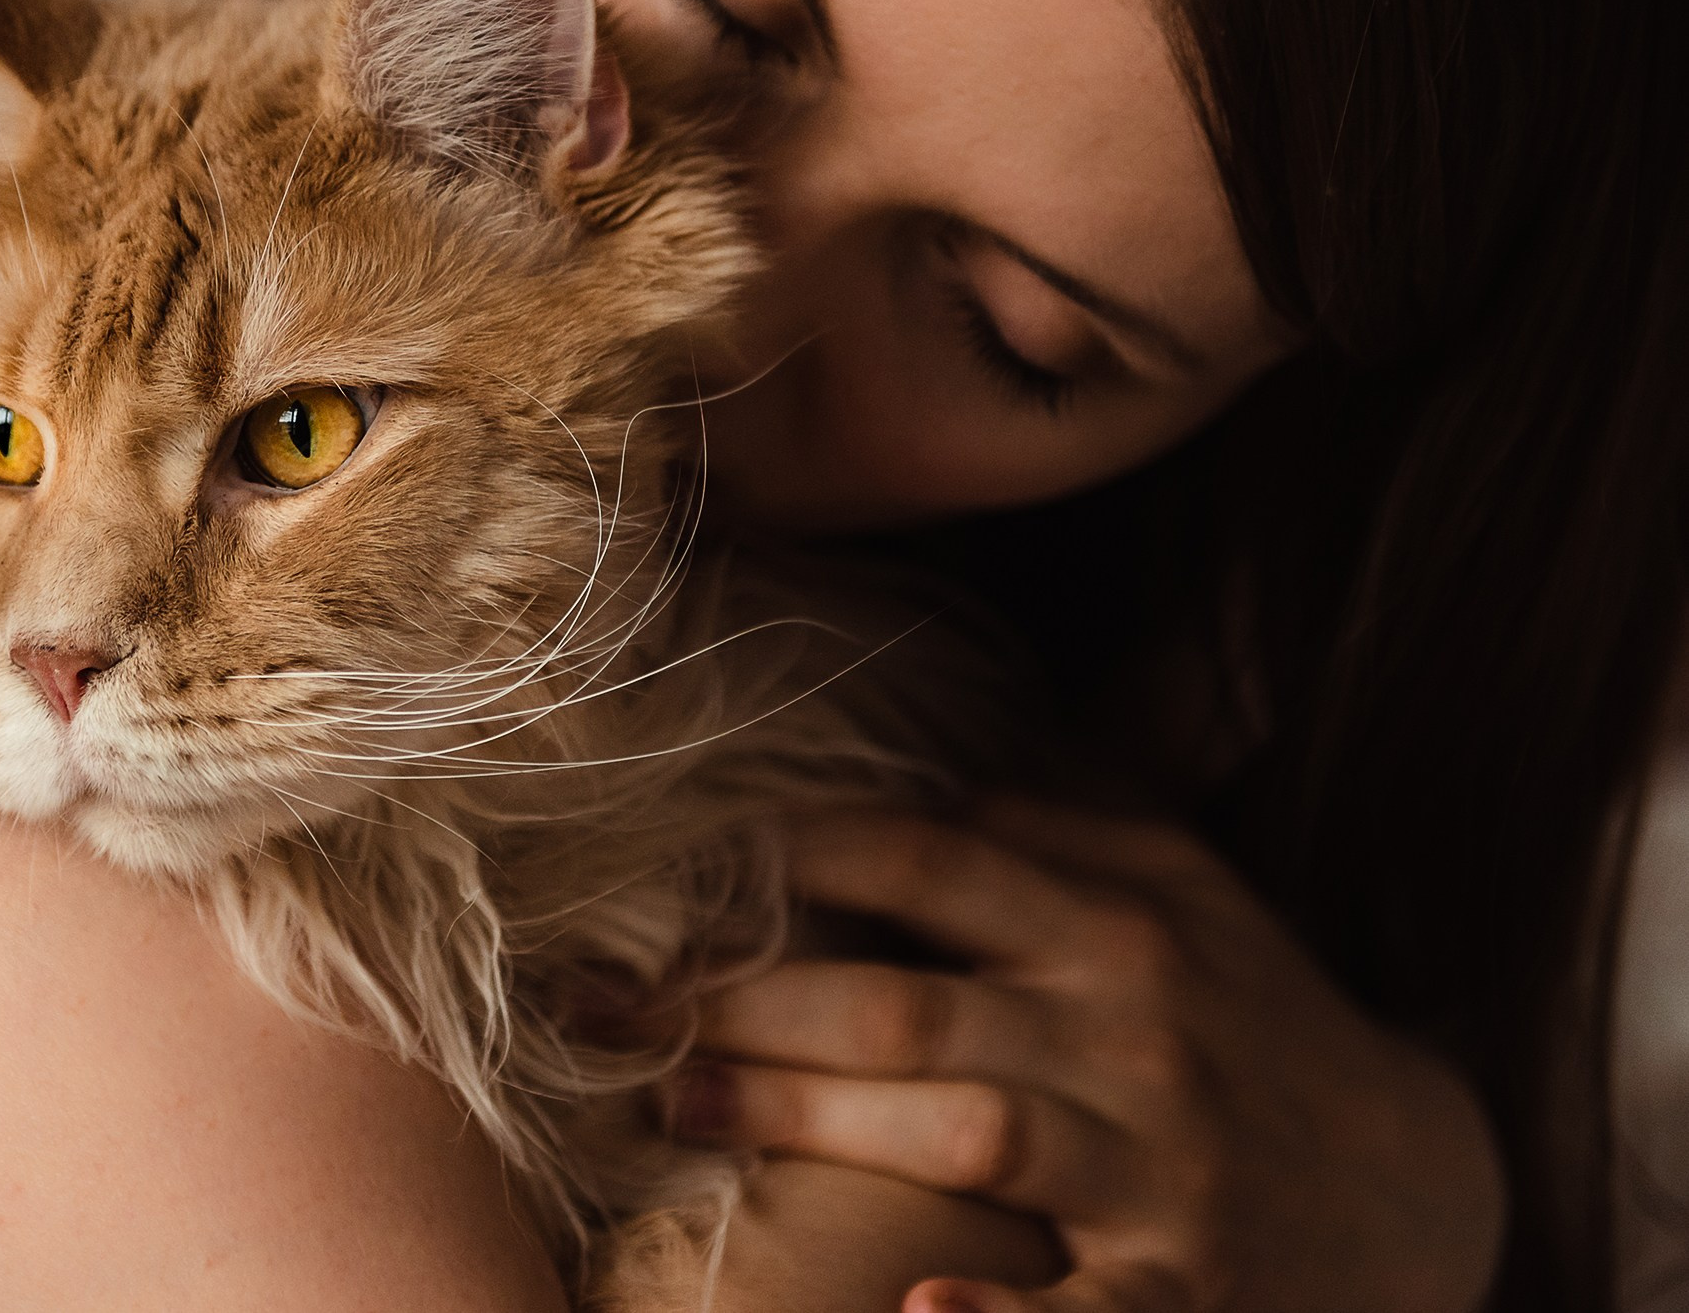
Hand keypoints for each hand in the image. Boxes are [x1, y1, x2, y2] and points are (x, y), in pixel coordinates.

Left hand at [678, 800, 1504, 1312]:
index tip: (677, 867)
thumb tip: (931, 777)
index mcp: (1122, 926)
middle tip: (611, 1008)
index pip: (932, 860)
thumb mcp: (1193, 895)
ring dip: (803, 1118)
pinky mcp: (1186, 1295)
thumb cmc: (1260, 1022)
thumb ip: (1067, 825)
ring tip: (671, 1107)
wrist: (1427, 1182)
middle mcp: (1136, 1035)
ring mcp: (1162, 1173)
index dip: (795, 854)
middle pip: (908, 1004)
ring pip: (958, 1131)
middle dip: (746, 1002)